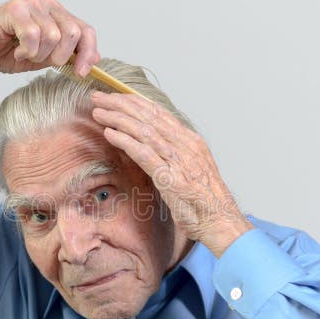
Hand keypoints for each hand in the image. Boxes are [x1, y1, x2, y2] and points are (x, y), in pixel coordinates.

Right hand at [0, 0, 99, 112]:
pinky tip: (16, 49)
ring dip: (38, 55)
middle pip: (72, 33)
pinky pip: (33, 36)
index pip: (85, 29)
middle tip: (39, 60)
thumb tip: (95, 57)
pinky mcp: (14, 9)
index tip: (81, 72)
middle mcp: (45, 0)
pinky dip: (26, 50)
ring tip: (23, 53)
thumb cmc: (9, 52)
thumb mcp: (47, 57)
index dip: (87, 53)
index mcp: (56, 10)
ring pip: (52, 36)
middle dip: (59, 56)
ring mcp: (30, 2)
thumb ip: (69, 54)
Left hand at [89, 91, 253, 257]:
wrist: (221, 222)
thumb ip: (174, 155)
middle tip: (98, 97)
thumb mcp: (191, 170)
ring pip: (144, 131)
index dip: (134, 102)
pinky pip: (144, 154)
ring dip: (118, 119)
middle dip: (120, 105)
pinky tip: (109, 134)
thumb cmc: (205, 201)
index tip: (114, 96)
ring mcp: (179, 161)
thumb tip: (152, 144)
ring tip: (98, 113)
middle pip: (148, 117)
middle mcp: (185, 145)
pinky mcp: (170, 178)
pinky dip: (125, 141)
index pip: (158, 113)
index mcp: (190, 141)